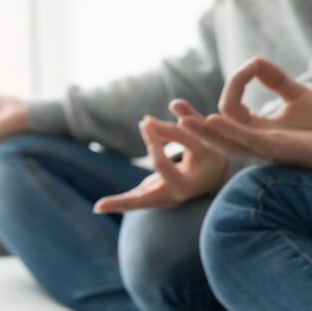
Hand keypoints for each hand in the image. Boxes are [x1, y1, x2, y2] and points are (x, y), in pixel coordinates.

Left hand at [93, 116, 227, 213]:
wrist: (213, 176)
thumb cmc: (210, 153)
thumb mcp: (204, 137)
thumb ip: (189, 122)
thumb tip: (173, 103)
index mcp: (192, 182)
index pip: (165, 162)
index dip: (155, 141)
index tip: (146, 121)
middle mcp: (177, 194)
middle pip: (149, 195)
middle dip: (124, 199)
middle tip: (101, 202)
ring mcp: (165, 198)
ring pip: (139, 203)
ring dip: (119, 203)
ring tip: (98, 207)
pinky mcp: (155, 195)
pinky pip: (136, 200)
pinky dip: (118, 202)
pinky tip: (99, 207)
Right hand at [169, 57, 311, 177]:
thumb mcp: (297, 94)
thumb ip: (274, 79)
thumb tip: (252, 61)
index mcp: (257, 128)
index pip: (230, 107)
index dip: (235, 82)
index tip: (251, 66)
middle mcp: (255, 141)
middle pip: (214, 134)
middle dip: (189, 125)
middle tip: (166, 113)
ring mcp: (265, 148)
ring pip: (225, 141)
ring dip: (203, 130)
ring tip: (182, 119)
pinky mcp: (279, 151)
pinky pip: (247, 141)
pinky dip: (229, 130)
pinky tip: (213, 120)